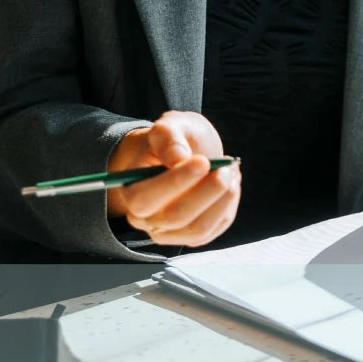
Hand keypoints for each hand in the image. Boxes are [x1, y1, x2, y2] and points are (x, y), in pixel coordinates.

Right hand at [106, 109, 241, 247]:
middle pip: (175, 217)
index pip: (144, 200)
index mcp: (131, 191)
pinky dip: (229, 204)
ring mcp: (169, 231)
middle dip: (207, 191)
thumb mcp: (169, 126)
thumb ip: (169, 138)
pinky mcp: (193, 235)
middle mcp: (145, 218)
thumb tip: (178, 159)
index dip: (175, 182)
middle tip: (226, 166)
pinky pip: (216, 228)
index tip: (202, 161)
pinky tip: (231, 181)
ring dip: (222, 199)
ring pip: (198, 230)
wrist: (187, 151)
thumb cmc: (173, 139)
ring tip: (230, 171)